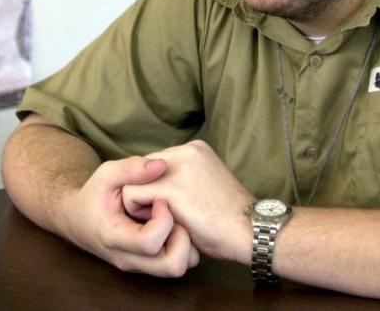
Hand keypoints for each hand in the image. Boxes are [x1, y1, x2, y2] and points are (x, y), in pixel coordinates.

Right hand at [62, 156, 198, 275]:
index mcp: (114, 238)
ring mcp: (139, 266)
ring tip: (175, 219)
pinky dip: (184, 246)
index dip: (164, 220)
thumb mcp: (105, 174)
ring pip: (179, 266)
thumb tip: (161, 164)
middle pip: (172, 265)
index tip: (162, 200)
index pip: (149, 243)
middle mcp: (128, 259)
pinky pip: (177, 262)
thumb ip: (130, 168)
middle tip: (175, 215)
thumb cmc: (94, 195)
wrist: (78, 220)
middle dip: (184, 238)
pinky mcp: (148, 265)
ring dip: (186, 243)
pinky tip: (175, 225)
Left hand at [122, 140, 253, 264]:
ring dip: (141, 204)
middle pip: (141, 170)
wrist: (249, 229)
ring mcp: (176, 167)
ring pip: (132, 182)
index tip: (169, 207)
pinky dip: (139, 214)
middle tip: (164, 216)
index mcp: (196, 148)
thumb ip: (184, 178)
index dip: (157, 188)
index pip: (155, 163)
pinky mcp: (169, 187)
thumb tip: (157, 190)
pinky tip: (161, 223)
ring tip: (164, 219)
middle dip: (146, 194)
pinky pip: (130, 197)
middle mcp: (185, 151)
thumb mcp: (206, 185)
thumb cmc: (229, 217)